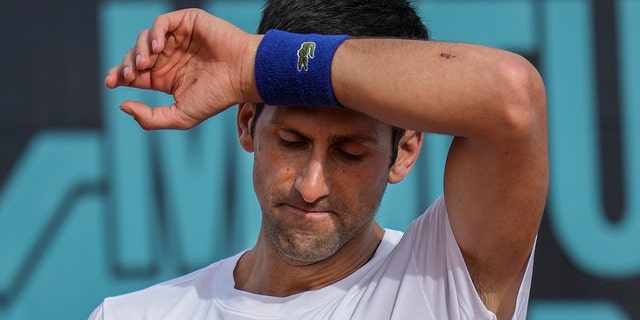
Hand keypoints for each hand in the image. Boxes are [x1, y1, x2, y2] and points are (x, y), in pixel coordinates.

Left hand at [105, 9, 261, 129]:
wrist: (244, 75)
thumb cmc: (218, 97)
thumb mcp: (180, 117)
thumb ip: (151, 119)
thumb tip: (122, 105)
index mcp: (167, 78)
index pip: (136, 74)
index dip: (119, 76)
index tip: (111, 83)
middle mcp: (171, 57)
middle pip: (136, 56)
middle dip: (126, 65)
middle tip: (127, 75)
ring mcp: (179, 39)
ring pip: (146, 38)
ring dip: (139, 50)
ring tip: (145, 64)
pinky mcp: (188, 23)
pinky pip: (162, 23)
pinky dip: (155, 33)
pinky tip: (157, 47)